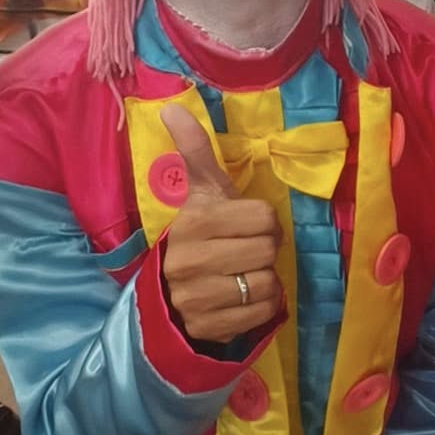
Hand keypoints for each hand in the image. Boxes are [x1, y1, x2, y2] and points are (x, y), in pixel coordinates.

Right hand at [158, 105, 284, 341]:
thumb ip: (195, 151)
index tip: (246, 226)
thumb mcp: (200, 194)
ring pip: (267, 283)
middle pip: (268, 250)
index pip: (264, 218)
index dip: (264, 221)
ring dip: (264, 280)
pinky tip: (243, 298)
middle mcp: (191, 261)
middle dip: (265, 251)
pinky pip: (262, 312)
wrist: (166, 295)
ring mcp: (197, 298)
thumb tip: (172, 106)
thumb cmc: (197, 236)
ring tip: (243, 274)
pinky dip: (263, 306)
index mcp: (194, 222)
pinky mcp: (207, 328)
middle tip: (247, 252)